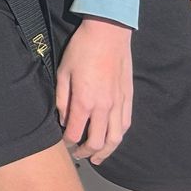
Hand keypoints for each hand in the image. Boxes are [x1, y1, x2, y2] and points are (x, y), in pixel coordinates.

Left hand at [56, 18, 133, 164]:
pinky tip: (112, 139)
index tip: (64, 145)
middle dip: (87, 152)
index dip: (69, 143)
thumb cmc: (82, 50)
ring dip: (106, 151)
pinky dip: (118, 136)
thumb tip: (62, 119)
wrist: (108, 33)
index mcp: (84, 101)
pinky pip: (125, 124)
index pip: (75, 133)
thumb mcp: (63, 72)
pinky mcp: (128, 97)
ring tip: (98, 157)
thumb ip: (62, 99)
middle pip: (97, 142)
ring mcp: (119, 103)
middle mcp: (104, 107)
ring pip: (115, 138)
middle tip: (79, 155)